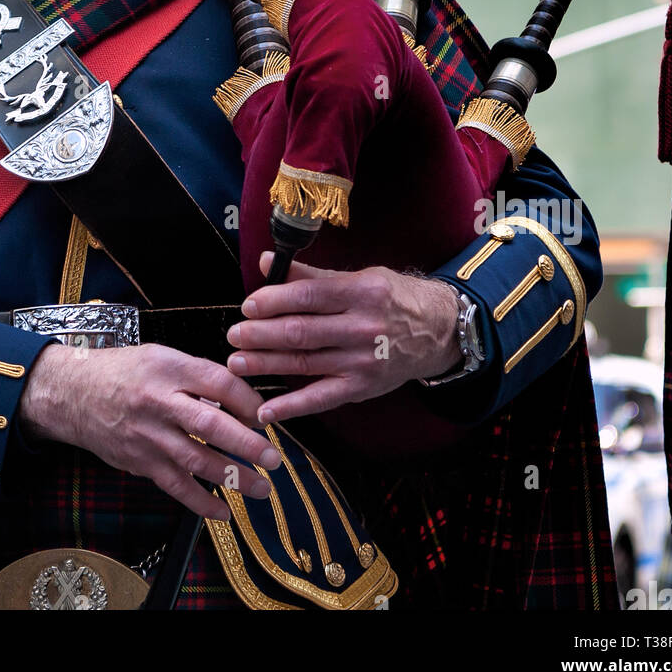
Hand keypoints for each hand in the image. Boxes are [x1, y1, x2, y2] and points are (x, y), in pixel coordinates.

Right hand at [18, 341, 281, 519]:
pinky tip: (224, 511)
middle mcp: (159, 401)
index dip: (247, 400)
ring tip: (261, 487)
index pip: (218, 383)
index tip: (266, 415)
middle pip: (210, 424)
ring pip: (196, 460)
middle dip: (246, 443)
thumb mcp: (161, 357)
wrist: (73, 393)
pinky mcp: (139, 461)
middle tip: (273, 457)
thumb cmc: (125, 372)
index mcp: (169, 368)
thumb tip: (240, 401)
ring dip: (232, 477)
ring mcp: (148, 435)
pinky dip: (200, 502)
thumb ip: (197, 376)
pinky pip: (174, 485)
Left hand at [225, 253, 459, 421]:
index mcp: (361, 293)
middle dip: (261, 334)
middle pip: (301, 331)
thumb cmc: (393, 299)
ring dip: (266, 365)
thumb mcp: (360, 277)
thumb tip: (268, 262)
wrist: (437, 332)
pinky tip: (266, 410)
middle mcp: (363, 328)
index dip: (273, 300)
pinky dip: (291, 407)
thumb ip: (312, 275)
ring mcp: (362, 362)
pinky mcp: (362, 388)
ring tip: (237, 363)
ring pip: (305, 363)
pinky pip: (321, 399)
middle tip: (234, 335)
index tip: (248, 305)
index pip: (307, 295)